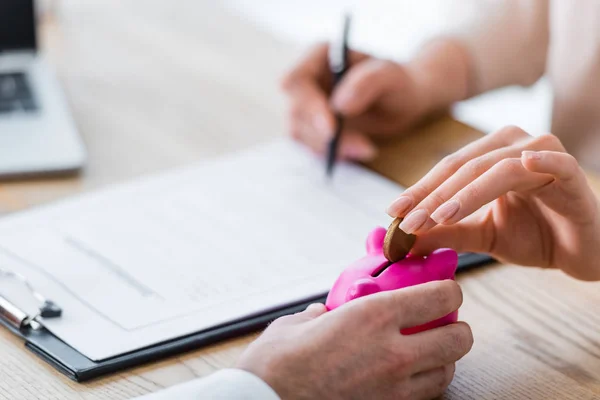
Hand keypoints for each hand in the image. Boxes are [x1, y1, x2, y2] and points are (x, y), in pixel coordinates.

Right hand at [237, 280, 472, 399]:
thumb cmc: (276, 361)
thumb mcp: (300, 323)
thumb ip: (323, 313)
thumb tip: (326, 312)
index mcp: (373, 316)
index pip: (440, 297)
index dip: (449, 289)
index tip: (443, 288)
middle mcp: (392, 352)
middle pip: (458, 338)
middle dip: (457, 327)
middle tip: (441, 321)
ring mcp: (394, 388)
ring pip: (447, 371)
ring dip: (444, 357)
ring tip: (428, 349)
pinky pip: (426, 396)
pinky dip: (427, 382)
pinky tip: (410, 375)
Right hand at [281, 44, 430, 160]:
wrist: (403, 101)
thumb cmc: (398, 82)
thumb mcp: (391, 76)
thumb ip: (369, 82)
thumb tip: (340, 104)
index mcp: (319, 56)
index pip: (296, 80)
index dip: (308, 106)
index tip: (332, 129)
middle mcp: (307, 80)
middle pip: (296, 111)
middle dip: (323, 135)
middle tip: (359, 147)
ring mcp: (307, 105)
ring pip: (300, 133)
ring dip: (329, 148)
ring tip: (366, 149)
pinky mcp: (312, 128)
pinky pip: (310, 146)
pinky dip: (332, 154)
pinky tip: (359, 151)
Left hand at [387, 126, 599, 280]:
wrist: (582, 251)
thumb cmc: (534, 236)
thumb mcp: (481, 235)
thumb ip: (446, 232)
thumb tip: (404, 236)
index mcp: (490, 156)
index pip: (447, 170)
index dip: (419, 191)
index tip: (392, 212)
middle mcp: (513, 147)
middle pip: (464, 167)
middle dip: (433, 196)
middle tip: (409, 222)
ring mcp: (543, 154)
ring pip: (495, 169)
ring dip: (464, 194)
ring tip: (438, 217)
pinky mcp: (571, 171)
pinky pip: (553, 162)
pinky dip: (540, 162)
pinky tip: (525, 165)